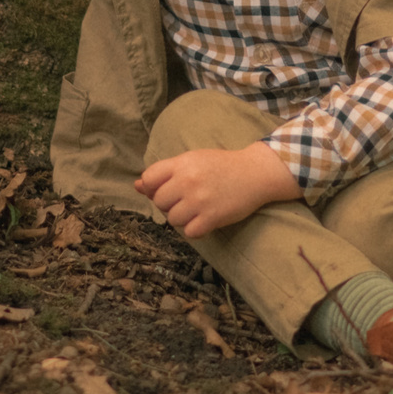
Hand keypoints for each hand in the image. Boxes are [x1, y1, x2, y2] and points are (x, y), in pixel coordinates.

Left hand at [135, 142, 301, 238]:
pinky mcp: (212, 217)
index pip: (149, 178)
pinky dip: (196, 230)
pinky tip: (205, 221)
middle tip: (187, 200)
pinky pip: (189, 232)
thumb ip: (166, 172)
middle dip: (169, 204)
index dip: (153, 187)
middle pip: (159, 202)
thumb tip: (137, 186)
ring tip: (197, 210)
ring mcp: (199, 200)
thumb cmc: (222, 166)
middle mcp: (187, 181)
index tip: (168, 190)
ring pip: (172, 219)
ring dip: (183, 218)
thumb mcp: (192, 161)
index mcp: (181, 163)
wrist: (255, 173)